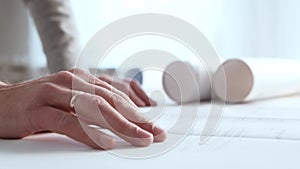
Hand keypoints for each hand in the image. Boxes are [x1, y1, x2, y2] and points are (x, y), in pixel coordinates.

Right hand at [0, 69, 165, 148]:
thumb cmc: (36, 105)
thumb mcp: (68, 102)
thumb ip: (90, 107)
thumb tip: (118, 121)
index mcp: (80, 79)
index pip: (116, 96)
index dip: (137, 112)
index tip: (154, 127)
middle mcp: (71, 81)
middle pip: (111, 101)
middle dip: (137, 119)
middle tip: (156, 134)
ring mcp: (55, 93)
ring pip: (95, 109)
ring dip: (121, 125)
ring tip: (140, 138)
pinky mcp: (39, 109)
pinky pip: (69, 122)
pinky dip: (90, 133)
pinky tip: (106, 142)